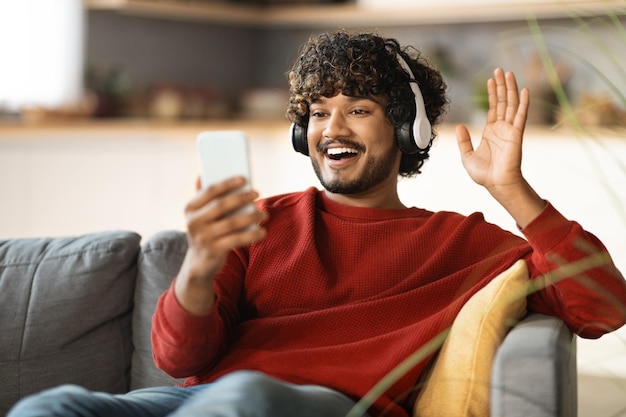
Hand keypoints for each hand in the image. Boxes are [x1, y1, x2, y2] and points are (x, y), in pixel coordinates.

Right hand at [175, 176, 267, 314]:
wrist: (199, 262)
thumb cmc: (205, 231)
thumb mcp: (200, 215)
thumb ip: (203, 197)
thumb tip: (202, 173)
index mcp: (190, 208)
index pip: (210, 191)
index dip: (228, 183)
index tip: (244, 178)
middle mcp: (194, 222)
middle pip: (222, 205)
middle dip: (242, 197)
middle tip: (257, 193)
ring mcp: (204, 237)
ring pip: (232, 223)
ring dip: (251, 216)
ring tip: (264, 214)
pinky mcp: (214, 250)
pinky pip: (237, 240)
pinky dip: (252, 235)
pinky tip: (262, 232)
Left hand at [456, 68, 528, 195]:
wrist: (496, 184)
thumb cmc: (484, 174)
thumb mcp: (467, 156)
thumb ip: (463, 141)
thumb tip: (459, 127)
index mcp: (491, 132)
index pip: (493, 107)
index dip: (492, 93)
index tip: (491, 79)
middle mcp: (502, 128)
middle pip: (502, 101)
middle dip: (501, 85)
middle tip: (500, 70)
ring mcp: (510, 130)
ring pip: (511, 104)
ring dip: (510, 88)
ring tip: (508, 73)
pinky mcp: (516, 134)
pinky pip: (520, 115)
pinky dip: (523, 103)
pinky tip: (524, 90)